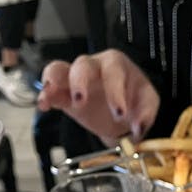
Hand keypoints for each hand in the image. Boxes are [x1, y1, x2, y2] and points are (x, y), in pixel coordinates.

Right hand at [38, 50, 159, 145]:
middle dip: (80, 81)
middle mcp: (94, 67)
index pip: (114, 71)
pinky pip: (51, 90)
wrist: (122, 114)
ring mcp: (76, 79)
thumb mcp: (148, 104)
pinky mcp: (65, 95)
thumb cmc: (135, 102)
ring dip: (53, 81)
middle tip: (81, 101)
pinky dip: (45, 96)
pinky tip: (43, 106)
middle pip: (82, 64)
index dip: (115, 91)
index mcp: (117, 65)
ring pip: (59, 69)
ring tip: (50, 95)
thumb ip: (146, 113)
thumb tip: (138, 128)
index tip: (119, 114)